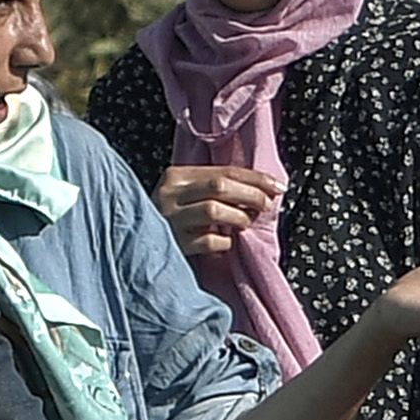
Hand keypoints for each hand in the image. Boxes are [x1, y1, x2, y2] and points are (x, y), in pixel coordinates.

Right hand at [156, 163, 279, 262]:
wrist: (142, 249)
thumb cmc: (174, 221)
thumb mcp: (188, 196)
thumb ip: (215, 189)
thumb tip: (263, 190)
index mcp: (176, 176)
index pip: (223, 171)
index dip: (255, 178)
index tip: (277, 187)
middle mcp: (169, 194)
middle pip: (220, 187)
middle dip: (251, 195)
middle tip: (266, 206)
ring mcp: (169, 220)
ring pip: (215, 211)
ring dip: (239, 218)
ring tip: (244, 224)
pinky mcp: (174, 244)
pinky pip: (209, 241)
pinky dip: (225, 242)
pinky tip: (226, 243)